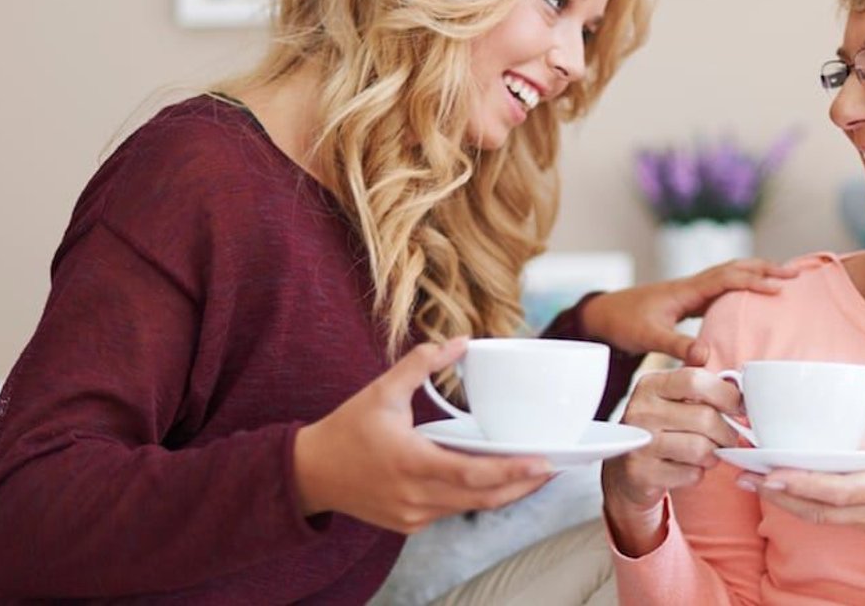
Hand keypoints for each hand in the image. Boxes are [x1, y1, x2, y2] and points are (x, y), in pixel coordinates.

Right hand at [294, 338, 551, 533]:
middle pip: (482, 498)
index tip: (544, 463)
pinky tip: (496, 481)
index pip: (472, 474)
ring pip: (471, 508)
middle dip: (523, 485)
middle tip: (554, 467)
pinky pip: (453, 511)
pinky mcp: (410, 523)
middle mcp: (414, 495)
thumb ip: (421, 364)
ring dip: (505, 493)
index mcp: (409, 461)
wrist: (310, 474)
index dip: (512, 472)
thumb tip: (460, 341)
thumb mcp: (381, 391)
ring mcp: (412, 515)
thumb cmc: (346, 430)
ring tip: (534, 473)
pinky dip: (477, 497)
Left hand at [582, 258, 799, 362]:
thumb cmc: (624, 322)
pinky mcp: (689, 301)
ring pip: (730, 275)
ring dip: (756, 273)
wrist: (603, 315)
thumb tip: (706, 356)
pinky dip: (742, 286)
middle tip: (797, 273)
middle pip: (735, 268)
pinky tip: (752, 297)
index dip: (754, 281)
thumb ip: (676, 346)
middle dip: (766, 269)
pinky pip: (722, 288)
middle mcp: (692, 285)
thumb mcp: (649, 337)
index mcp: (686, 290)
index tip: (780, 287)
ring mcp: (691, 291)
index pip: (727, 278)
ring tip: (784, 278)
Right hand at [600, 367, 743, 554]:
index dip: (726, 394)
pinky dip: (698, 474)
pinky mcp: (642, 474)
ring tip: (707, 452)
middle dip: (726, 432)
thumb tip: (703, 349)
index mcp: (650, 385)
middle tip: (726, 438)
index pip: (695, 380)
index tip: (738, 407)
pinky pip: (691, 475)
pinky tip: (687, 468)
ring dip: (713, 455)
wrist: (626, 471)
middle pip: (706, 418)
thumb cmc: (661, 427)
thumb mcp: (672, 395)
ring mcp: (639, 444)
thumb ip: (694, 375)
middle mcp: (640, 411)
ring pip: (701, 449)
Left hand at [745, 370, 864, 547]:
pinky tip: (791, 490)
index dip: (800, 485)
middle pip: (818, 510)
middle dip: (778, 495)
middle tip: (744, 476)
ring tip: (756, 482)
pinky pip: (834, 518)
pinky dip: (807, 506)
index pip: (836, 492)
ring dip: (787, 502)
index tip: (769, 474)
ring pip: (822, 518)